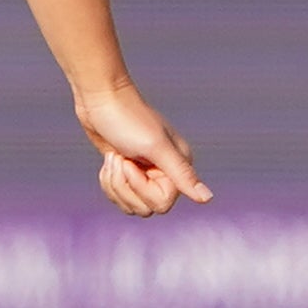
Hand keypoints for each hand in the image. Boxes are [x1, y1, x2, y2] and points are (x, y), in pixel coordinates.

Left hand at [74, 82, 211, 217]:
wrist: (100, 99)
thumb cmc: (127, 119)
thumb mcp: (156, 147)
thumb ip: (182, 174)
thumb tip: (207, 199)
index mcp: (178, 166)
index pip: (162, 204)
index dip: (141, 188)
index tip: (130, 163)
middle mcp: (164, 173)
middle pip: (143, 208)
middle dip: (124, 187)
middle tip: (119, 160)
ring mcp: (144, 172)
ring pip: (129, 204)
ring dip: (114, 184)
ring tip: (113, 158)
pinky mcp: (126, 171)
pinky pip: (118, 194)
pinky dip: (107, 180)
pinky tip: (109, 159)